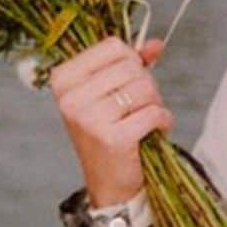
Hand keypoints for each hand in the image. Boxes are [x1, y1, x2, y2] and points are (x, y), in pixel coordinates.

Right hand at [48, 35, 172, 207]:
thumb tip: (157, 44)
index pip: (113, 46)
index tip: (127, 82)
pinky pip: (153, 113)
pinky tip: (154, 130)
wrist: (108, 182)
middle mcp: (70, 97)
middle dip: (146, 84)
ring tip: (144, 119)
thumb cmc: (109, 130)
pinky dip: (163, 120)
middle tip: (139, 106)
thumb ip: (133, 63)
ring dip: (155, 103)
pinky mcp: (111, 138)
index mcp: (63, 78)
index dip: (131, 61)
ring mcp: (89, 118)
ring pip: (145, 88)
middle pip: (131, 66)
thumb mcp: (113, 91)